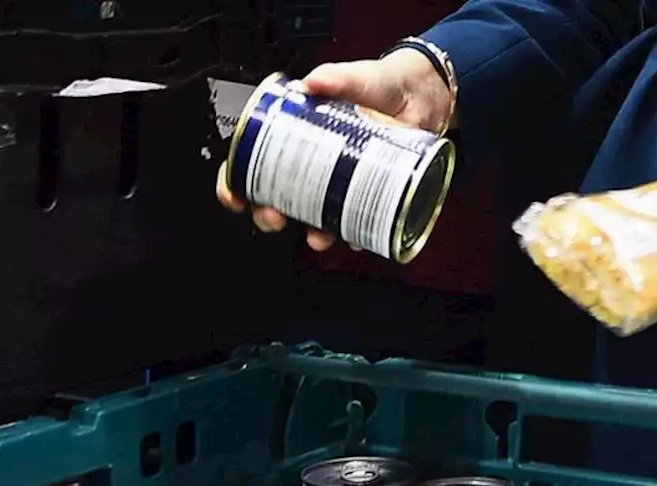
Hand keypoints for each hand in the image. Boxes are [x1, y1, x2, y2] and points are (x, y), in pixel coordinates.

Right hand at [215, 50, 453, 251]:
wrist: (422, 96)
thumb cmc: (380, 85)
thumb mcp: (355, 77)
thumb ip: (335, 77)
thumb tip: (312, 82)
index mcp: (295, 133)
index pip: (251, 160)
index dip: (235, 181)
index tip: (234, 194)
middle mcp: (313, 162)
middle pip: (276, 196)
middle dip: (268, 214)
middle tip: (274, 215)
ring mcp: (339, 181)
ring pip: (313, 215)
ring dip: (311, 231)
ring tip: (316, 234)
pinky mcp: (368, 192)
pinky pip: (356, 221)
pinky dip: (355, 233)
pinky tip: (356, 236)